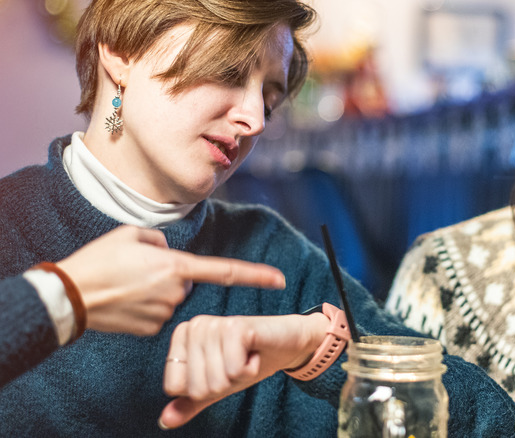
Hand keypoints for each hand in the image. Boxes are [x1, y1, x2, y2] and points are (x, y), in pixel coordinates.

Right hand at [56, 225, 285, 335]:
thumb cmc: (99, 261)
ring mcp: (165, 312)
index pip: (224, 271)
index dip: (255, 275)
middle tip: (135, 270)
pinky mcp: (153, 329)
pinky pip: (158, 312)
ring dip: (154, 289)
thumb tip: (168, 251)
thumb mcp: (131, 234)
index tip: (279, 280)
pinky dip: (145, 306)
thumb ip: (160, 239)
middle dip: (168, 274)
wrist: (68, 296)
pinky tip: (124, 300)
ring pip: (170, 296)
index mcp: (175, 266)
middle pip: (185, 280)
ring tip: (125, 284)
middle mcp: (176, 292)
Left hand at [158, 312, 329, 428]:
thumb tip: (164, 422)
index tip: (221, 369)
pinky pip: (234, 370)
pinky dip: (250, 369)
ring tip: (246, 356)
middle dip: (224, 384)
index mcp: (183, 336)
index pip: (174, 387)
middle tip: (238, 362)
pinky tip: (255, 353)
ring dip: (238, 376)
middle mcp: (195, 326)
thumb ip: (190, 402)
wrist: (288, 343)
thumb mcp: (218, 385)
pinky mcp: (235, 327)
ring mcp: (214, 324)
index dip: (204, 388)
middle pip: (196, 387)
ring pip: (216, 381)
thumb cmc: (251, 360)